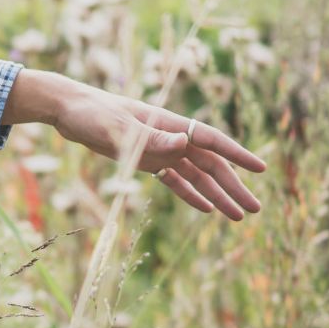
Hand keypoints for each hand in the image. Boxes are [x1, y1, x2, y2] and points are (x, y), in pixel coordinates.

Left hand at [2, 69, 265, 219]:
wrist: (67, 111)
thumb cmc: (92, 113)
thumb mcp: (119, 127)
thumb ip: (151, 137)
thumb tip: (185, 143)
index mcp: (169, 124)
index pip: (212, 140)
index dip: (237, 154)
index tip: (261, 168)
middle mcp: (170, 137)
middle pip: (210, 164)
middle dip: (234, 186)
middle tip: (255, 209)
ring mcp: (159, 150)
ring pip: (196, 176)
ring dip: (217, 195)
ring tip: (238, 216)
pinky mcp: (144, 161)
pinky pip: (174, 181)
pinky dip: (190, 194)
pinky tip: (207, 208)